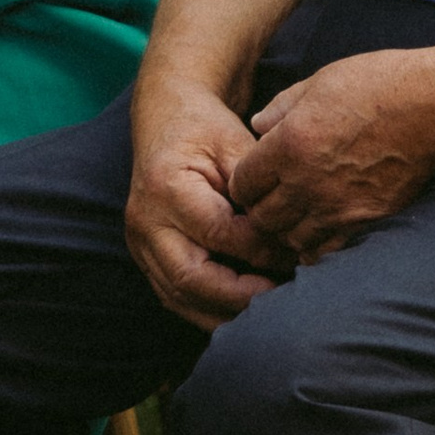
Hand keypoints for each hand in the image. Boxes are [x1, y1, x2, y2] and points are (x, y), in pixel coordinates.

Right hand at [124, 77, 294, 327]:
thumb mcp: (233, 140)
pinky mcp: (144, 256)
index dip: (259, 249)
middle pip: (190, 278)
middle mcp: (145, 221)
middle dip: (239, 296)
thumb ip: (255, 185)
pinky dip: (207, 309)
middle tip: (281, 298)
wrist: (165, 121)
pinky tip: (239, 311)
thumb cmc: (203, 128)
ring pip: (179, 296)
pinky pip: (173, 296)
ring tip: (266, 312)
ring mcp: (140, 243)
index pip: (218, 233)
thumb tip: (284, 233)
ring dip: (224, 312)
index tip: (294, 253)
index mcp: (166, 186)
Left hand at [228, 47, 434, 262]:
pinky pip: (327, 250)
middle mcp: (307, 182)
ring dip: (288, 230)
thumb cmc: (378, 85)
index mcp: (289, 144)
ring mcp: (337, 206)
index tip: (255, 178)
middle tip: (272, 200)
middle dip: (261, 210)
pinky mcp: (365, 221)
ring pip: (291, 240)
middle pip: (262, 219)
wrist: (433, 108)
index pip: (243, 184)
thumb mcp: (320, 81)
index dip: (244, 183)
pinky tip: (321, 229)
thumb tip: (257, 125)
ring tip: (296, 216)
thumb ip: (282, 107)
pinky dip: (317, 245)